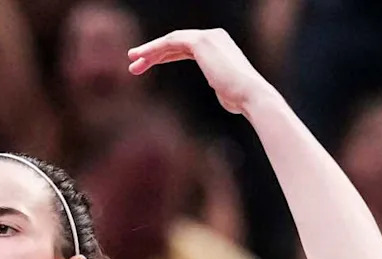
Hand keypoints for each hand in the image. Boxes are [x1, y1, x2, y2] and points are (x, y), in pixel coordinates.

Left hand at [127, 29, 269, 113]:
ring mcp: (207, 37)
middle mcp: (214, 36)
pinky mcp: (200, 42)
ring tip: (132, 62)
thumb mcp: (226, 90)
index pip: (185, 47)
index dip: (164, 56)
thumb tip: (221, 90)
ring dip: (149, 51)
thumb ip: (220, 84)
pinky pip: (171, 42)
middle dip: (153, 53)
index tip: (146, 66)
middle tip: (134, 63)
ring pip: (171, 41)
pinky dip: (154, 49)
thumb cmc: (240, 99)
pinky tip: (141, 58)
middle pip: (175, 42)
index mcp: (219, 46)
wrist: (250, 95)